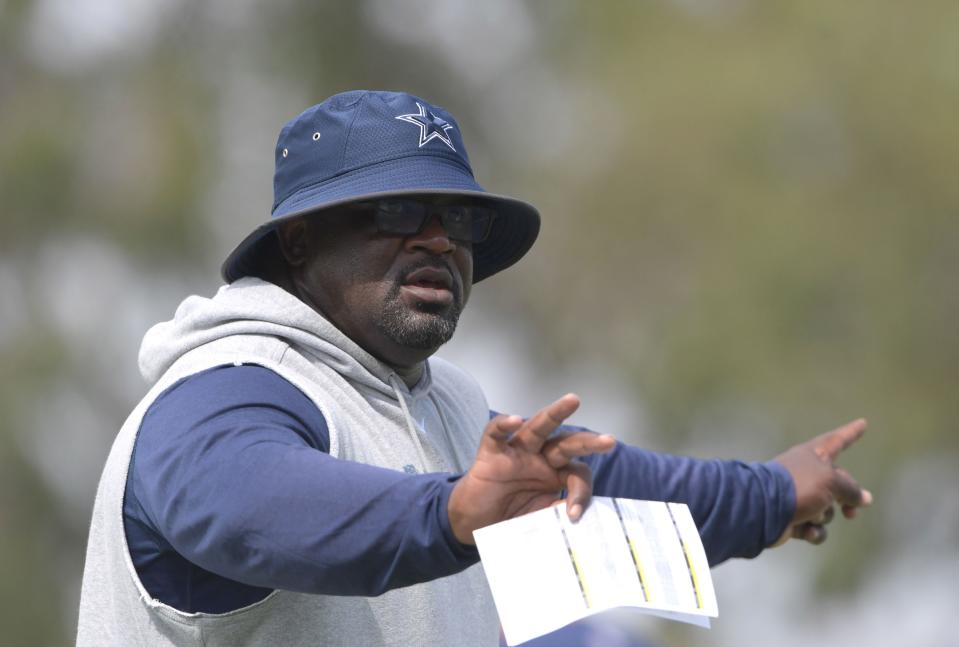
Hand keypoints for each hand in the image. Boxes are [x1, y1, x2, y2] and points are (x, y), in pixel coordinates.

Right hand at [447, 394, 615, 544]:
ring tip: (573, 401)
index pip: (577, 473)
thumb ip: (555, 515)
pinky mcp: (491, 453)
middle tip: (609, 441)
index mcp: (555, 475)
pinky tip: (514, 420)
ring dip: (555, 413)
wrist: (474, 523)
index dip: (580, 493)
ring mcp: (516, 453)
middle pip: (567, 443)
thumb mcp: (538, 519)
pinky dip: (503, 425)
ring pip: (538, 427)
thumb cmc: (509, 517)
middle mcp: (540, 458)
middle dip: (588, 441)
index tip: (574, 516)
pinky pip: (496, 434)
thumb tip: (572, 514)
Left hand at [773, 418, 872, 545]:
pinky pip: (815, 527)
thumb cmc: (799, 487)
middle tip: (850, 512)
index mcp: (813, 455)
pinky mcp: (792, 517)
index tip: (862, 423)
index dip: (851, 433)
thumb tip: (864, 498)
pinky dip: (814, 531)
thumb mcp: (831, 482)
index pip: (837, 440)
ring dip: (824, 516)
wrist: (763, 509)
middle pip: (838, 484)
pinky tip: (806, 531)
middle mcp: (806, 473)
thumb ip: (851, 488)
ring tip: (811, 514)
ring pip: (827, 509)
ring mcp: (799, 496)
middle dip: (846, 500)